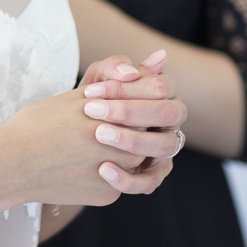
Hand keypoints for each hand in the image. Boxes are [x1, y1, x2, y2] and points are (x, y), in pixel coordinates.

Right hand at [0, 87, 149, 207]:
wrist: (10, 164)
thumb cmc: (37, 124)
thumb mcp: (76, 97)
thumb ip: (117, 84)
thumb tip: (155, 60)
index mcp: (113, 116)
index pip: (143, 107)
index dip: (132, 105)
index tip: (115, 108)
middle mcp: (120, 146)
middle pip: (144, 133)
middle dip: (130, 129)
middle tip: (104, 128)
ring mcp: (116, 174)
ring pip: (135, 159)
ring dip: (123, 150)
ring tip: (94, 144)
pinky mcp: (106, 195)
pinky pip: (120, 181)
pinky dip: (109, 172)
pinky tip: (83, 164)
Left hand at [79, 52, 187, 193]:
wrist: (73, 132)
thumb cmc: (92, 98)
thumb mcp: (98, 78)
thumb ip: (114, 66)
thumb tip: (136, 67)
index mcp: (165, 91)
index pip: (160, 85)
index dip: (126, 88)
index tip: (90, 92)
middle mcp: (172, 118)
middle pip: (167, 113)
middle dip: (129, 111)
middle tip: (92, 111)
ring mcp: (167, 146)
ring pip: (165, 146)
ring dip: (132, 140)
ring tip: (98, 135)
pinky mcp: (155, 172)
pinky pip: (151, 180)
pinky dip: (128, 178)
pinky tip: (102, 169)